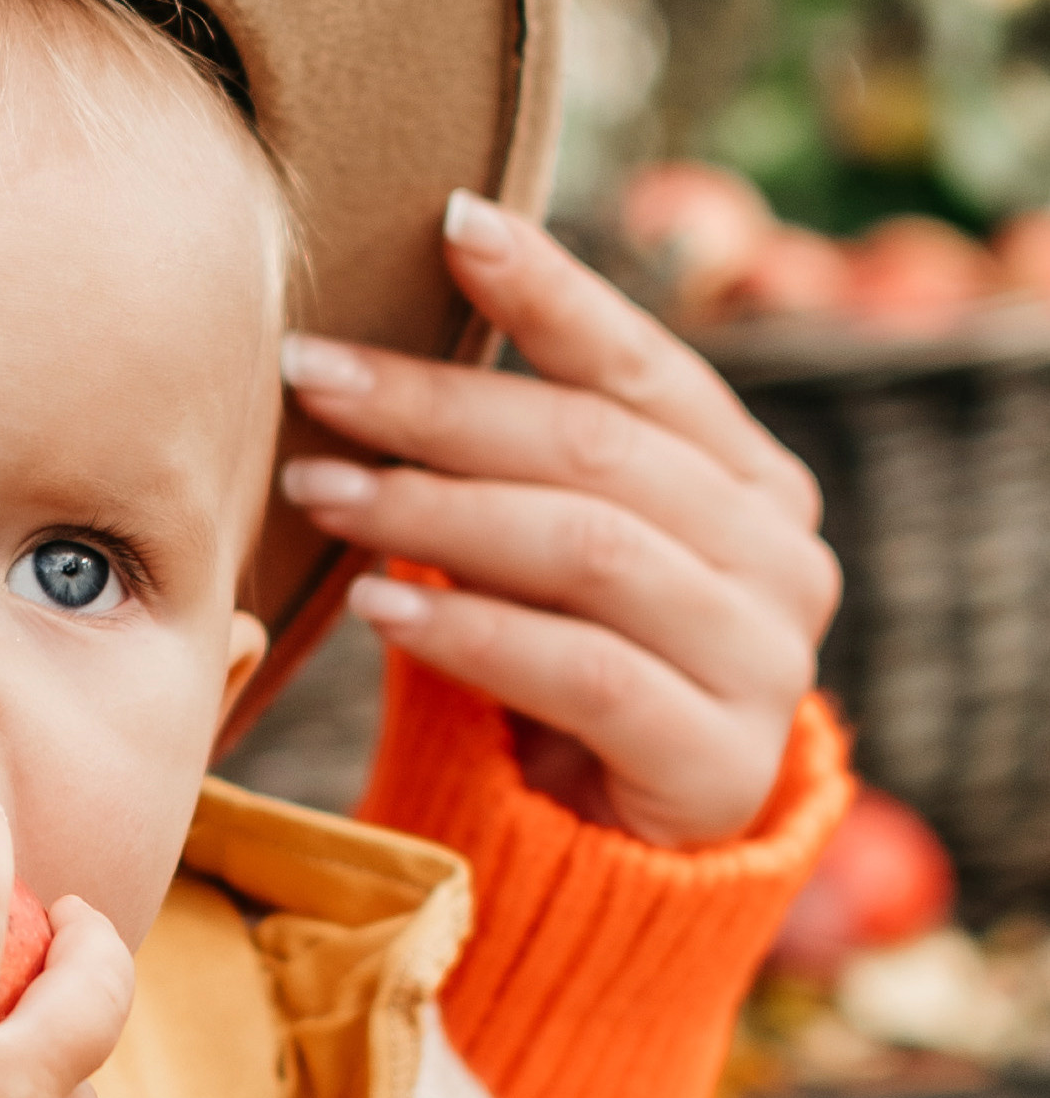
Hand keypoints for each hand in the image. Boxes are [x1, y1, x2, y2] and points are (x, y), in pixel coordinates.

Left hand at [278, 192, 841, 847]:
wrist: (612, 875)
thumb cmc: (555, 693)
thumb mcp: (537, 565)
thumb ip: (512, 468)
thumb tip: (376, 348)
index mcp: (752, 487)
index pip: (645, 367)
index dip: (551, 289)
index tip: (449, 222)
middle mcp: (781, 560)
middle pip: (596, 451)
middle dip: (441, 405)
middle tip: (316, 376)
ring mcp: (764, 663)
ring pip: (587, 550)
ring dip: (435, 512)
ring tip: (321, 490)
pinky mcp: (719, 764)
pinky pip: (580, 669)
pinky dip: (468, 630)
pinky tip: (376, 609)